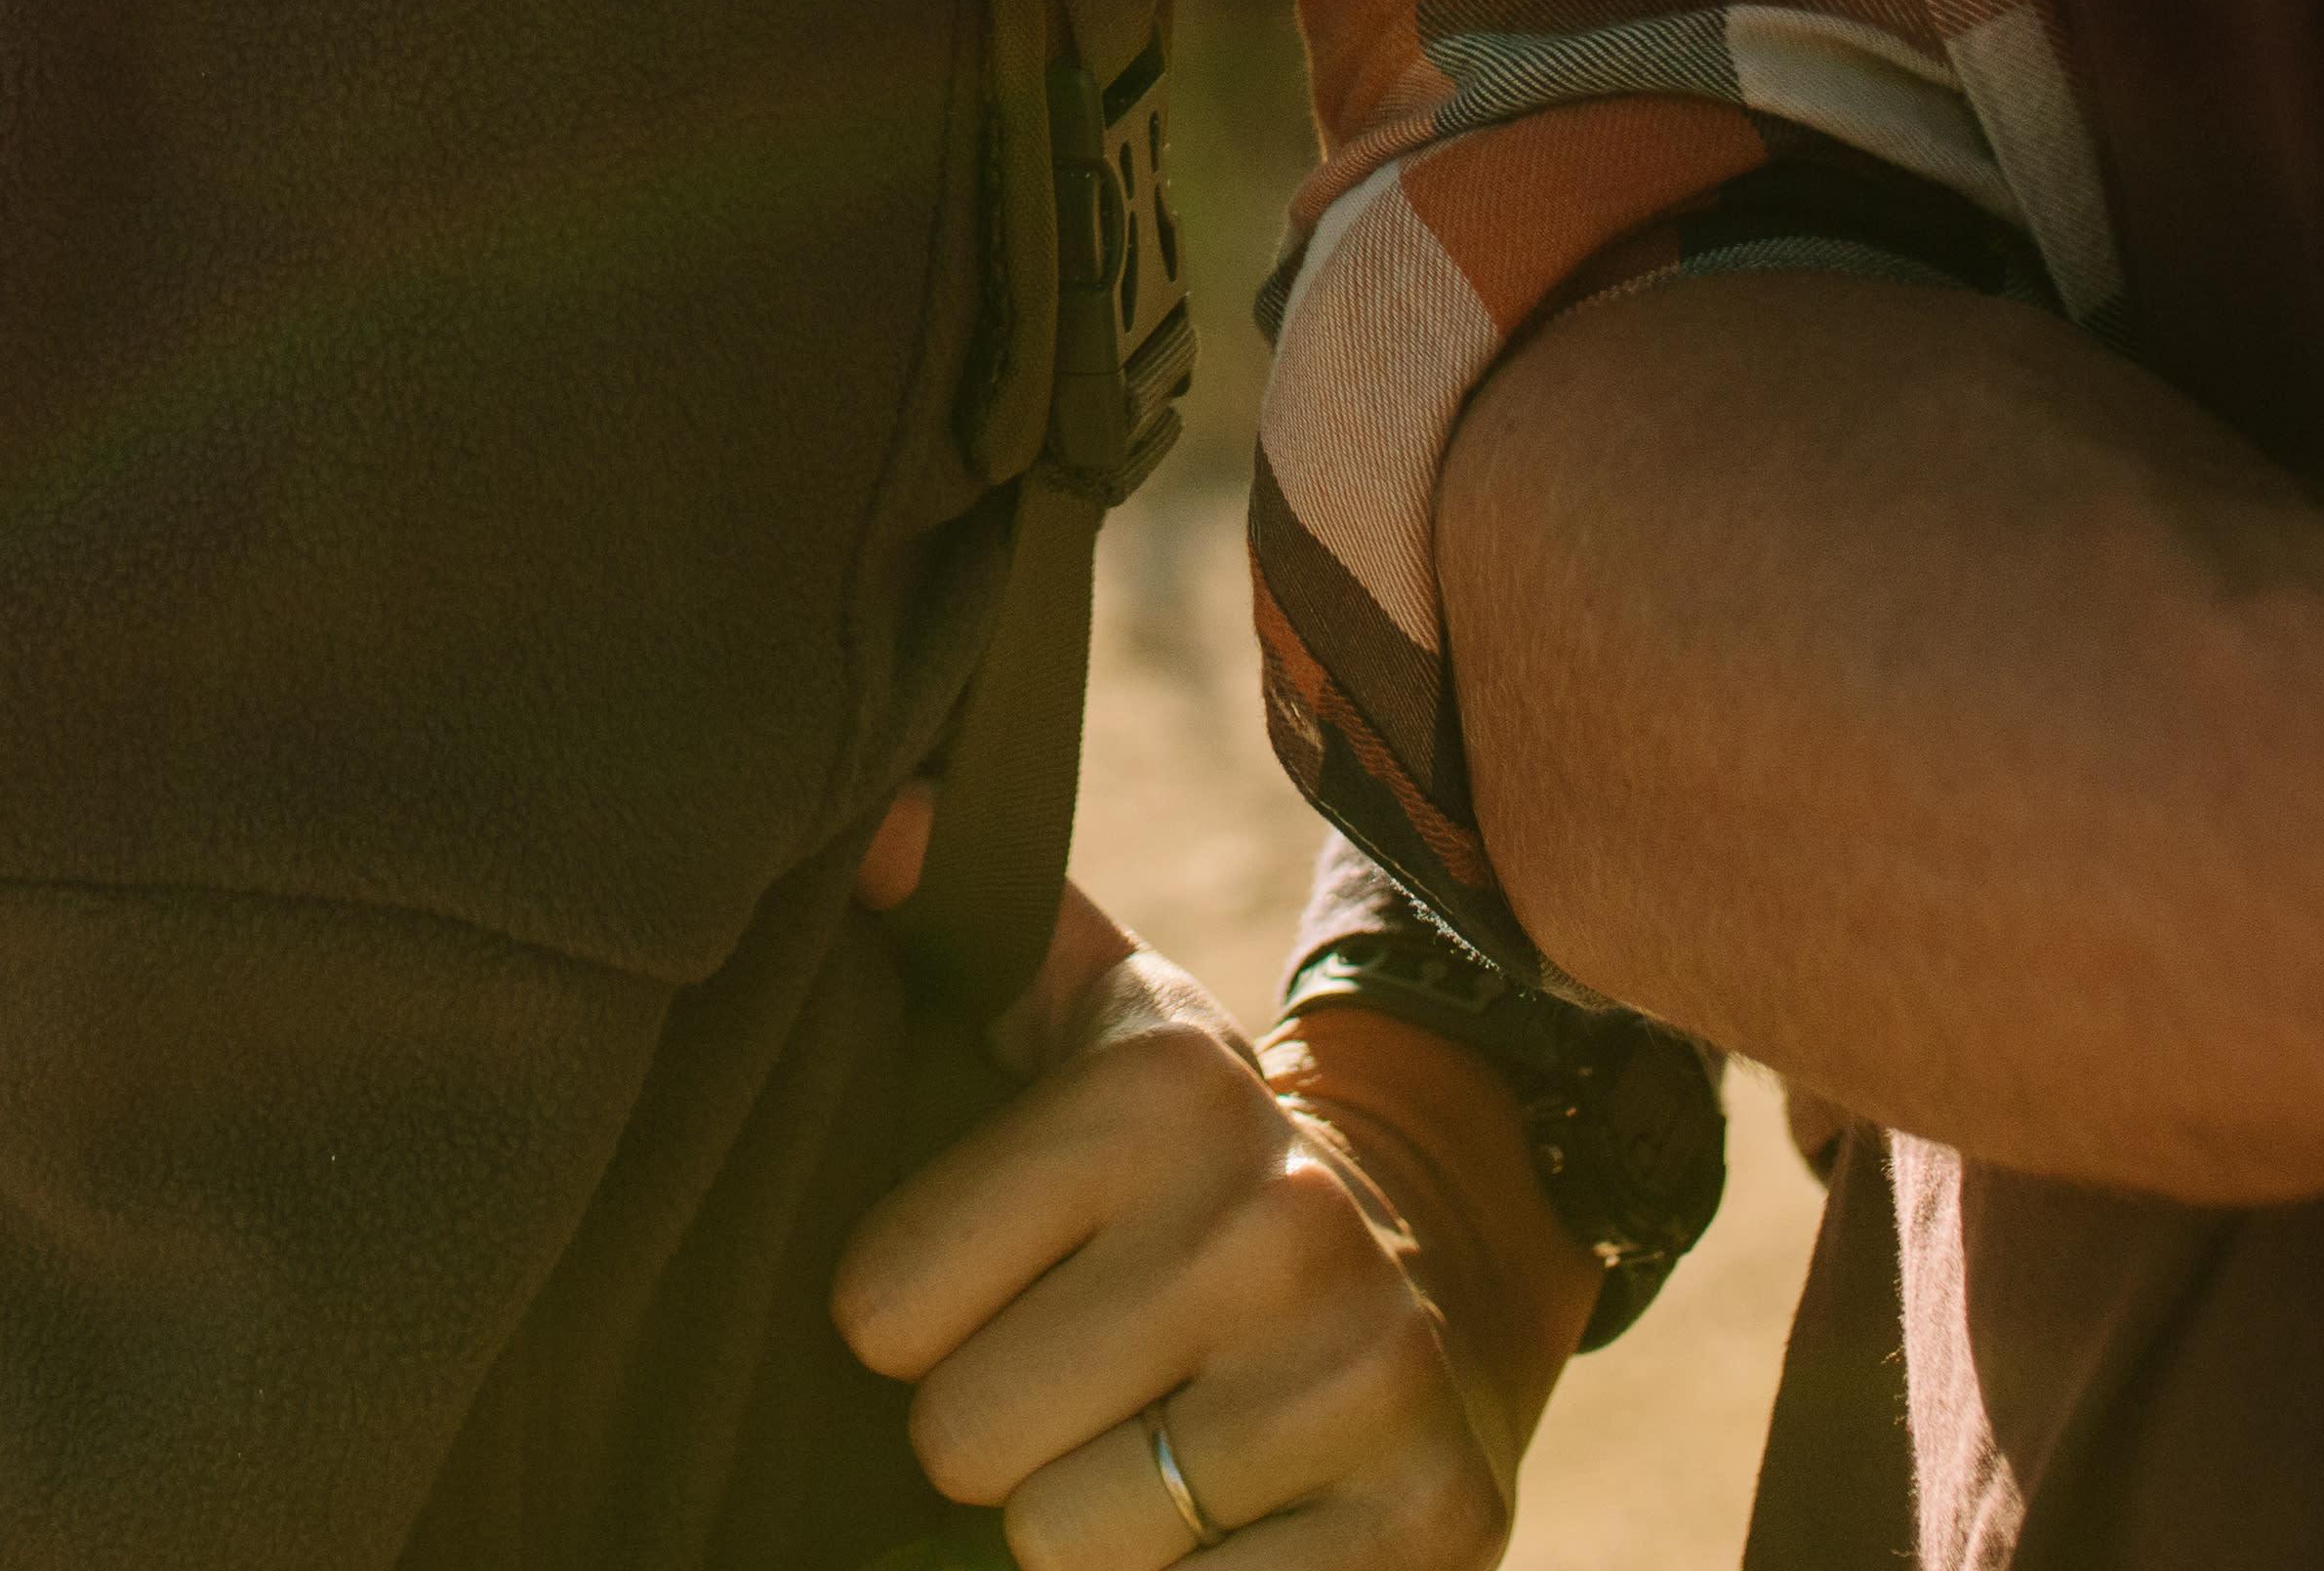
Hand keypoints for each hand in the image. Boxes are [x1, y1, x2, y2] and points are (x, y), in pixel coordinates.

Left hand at [834, 885, 1511, 1570]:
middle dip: (998, 1441)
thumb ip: (976, 925)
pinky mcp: (1426, 1521)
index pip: (879, 1304)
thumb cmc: (1196, 1167)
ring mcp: (1360, 1374)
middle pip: (962, 1440)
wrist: (1446, 1262)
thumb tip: (877, 825)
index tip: (1000, 1297)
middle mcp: (1274, 1215)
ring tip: (1163, 1451)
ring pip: (1063, 1548)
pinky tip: (1239, 1522)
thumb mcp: (1101, 1024)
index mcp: (1160, 1089)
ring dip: (1093, 1530)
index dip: (915, 1329)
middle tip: (1085, 1391)